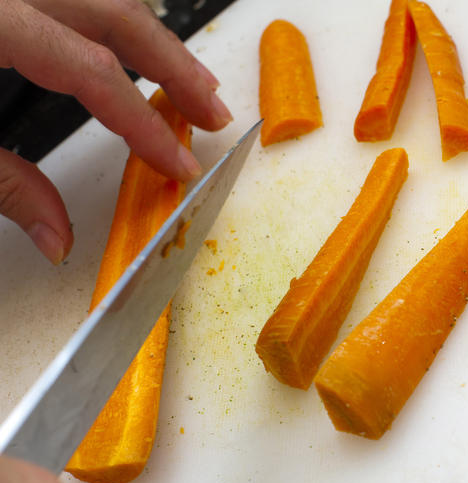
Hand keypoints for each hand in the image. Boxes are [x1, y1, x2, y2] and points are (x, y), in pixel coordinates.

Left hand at [0, 0, 232, 264]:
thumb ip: (5, 185)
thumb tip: (56, 239)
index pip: (94, 73)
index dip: (144, 123)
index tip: (177, 164)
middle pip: (118, 16)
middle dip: (176, 67)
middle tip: (213, 112)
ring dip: (158, 42)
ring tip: (194, 82)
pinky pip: (82, 1)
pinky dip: (121, 28)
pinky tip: (138, 52)